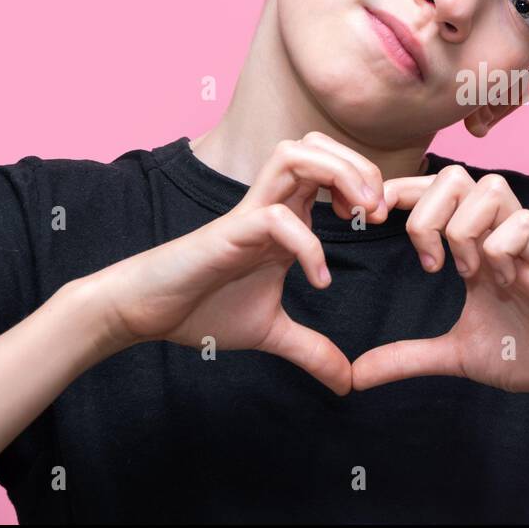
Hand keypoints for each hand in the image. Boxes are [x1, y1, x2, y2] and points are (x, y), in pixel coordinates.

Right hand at [79, 132, 388, 395]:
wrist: (146, 312)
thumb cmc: (203, 308)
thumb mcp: (272, 333)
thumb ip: (312, 351)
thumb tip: (347, 383)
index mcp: (287, 216)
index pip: (331, 165)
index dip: (366, 180)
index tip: (382, 221)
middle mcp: (271, 205)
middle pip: (318, 143)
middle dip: (360, 166)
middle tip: (378, 212)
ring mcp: (250, 214)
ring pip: (294, 155)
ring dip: (337, 177)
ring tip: (358, 219)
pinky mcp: (229, 234)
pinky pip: (277, 217)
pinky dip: (308, 244)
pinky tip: (318, 280)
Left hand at [351, 166, 528, 404]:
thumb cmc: (525, 354)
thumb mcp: (454, 355)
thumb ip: (407, 357)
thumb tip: (356, 375)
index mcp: (472, 245)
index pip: (432, 190)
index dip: (397, 193)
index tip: (370, 224)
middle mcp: (496, 233)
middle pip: (455, 175)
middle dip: (426, 211)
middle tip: (427, 262)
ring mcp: (524, 242)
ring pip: (489, 188)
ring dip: (464, 229)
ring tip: (465, 273)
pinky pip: (521, 225)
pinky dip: (500, 251)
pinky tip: (502, 285)